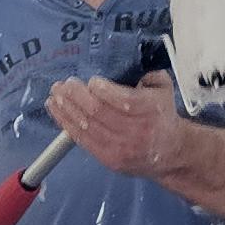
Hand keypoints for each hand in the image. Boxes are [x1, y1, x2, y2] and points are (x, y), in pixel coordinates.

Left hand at [47, 73, 189, 180]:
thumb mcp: (163, 88)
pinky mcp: (108, 159)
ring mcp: (120, 148)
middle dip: (76, 96)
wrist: (169, 152)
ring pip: (86, 126)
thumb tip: (122, 65)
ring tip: (55, 95)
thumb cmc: (161, 115)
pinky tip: (57, 111)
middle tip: (64, 84)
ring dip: (67, 109)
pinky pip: (82, 140)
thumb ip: (147, 73)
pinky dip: (66, 124)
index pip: (121, 100)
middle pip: (98, 112)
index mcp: (149, 110)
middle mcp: (134, 131)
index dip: (101, 89)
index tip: (92, 81)